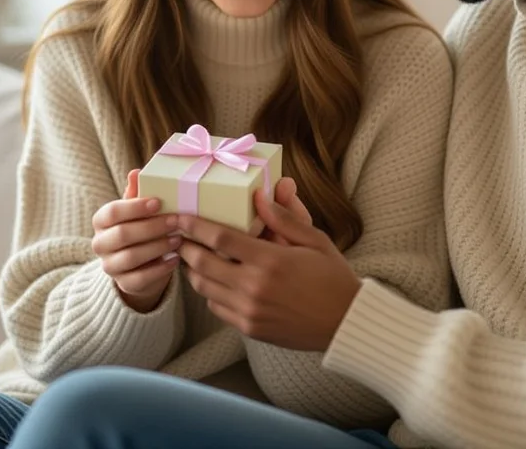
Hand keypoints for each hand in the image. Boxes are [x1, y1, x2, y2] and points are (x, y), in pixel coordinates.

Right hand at [91, 170, 180, 312]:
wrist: (140, 264)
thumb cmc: (141, 228)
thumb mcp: (138, 210)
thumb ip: (136, 193)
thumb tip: (136, 172)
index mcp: (101, 221)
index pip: (113, 212)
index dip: (135, 207)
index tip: (158, 202)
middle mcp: (99, 244)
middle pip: (123, 235)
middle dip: (152, 227)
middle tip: (175, 221)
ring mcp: (109, 266)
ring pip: (131, 257)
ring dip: (157, 247)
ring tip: (178, 239)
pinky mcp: (123, 284)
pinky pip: (140, 278)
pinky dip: (159, 269)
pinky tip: (175, 259)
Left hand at [177, 187, 361, 350]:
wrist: (345, 323)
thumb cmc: (332, 277)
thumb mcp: (314, 240)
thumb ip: (284, 218)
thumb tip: (260, 196)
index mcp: (270, 261)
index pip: (220, 238)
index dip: (196, 226)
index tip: (182, 217)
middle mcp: (254, 287)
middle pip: (203, 264)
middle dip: (186, 248)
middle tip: (180, 236)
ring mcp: (249, 311)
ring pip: (205, 288)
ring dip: (195, 271)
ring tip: (194, 257)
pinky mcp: (250, 328)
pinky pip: (217, 307)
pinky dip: (211, 292)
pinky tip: (217, 280)